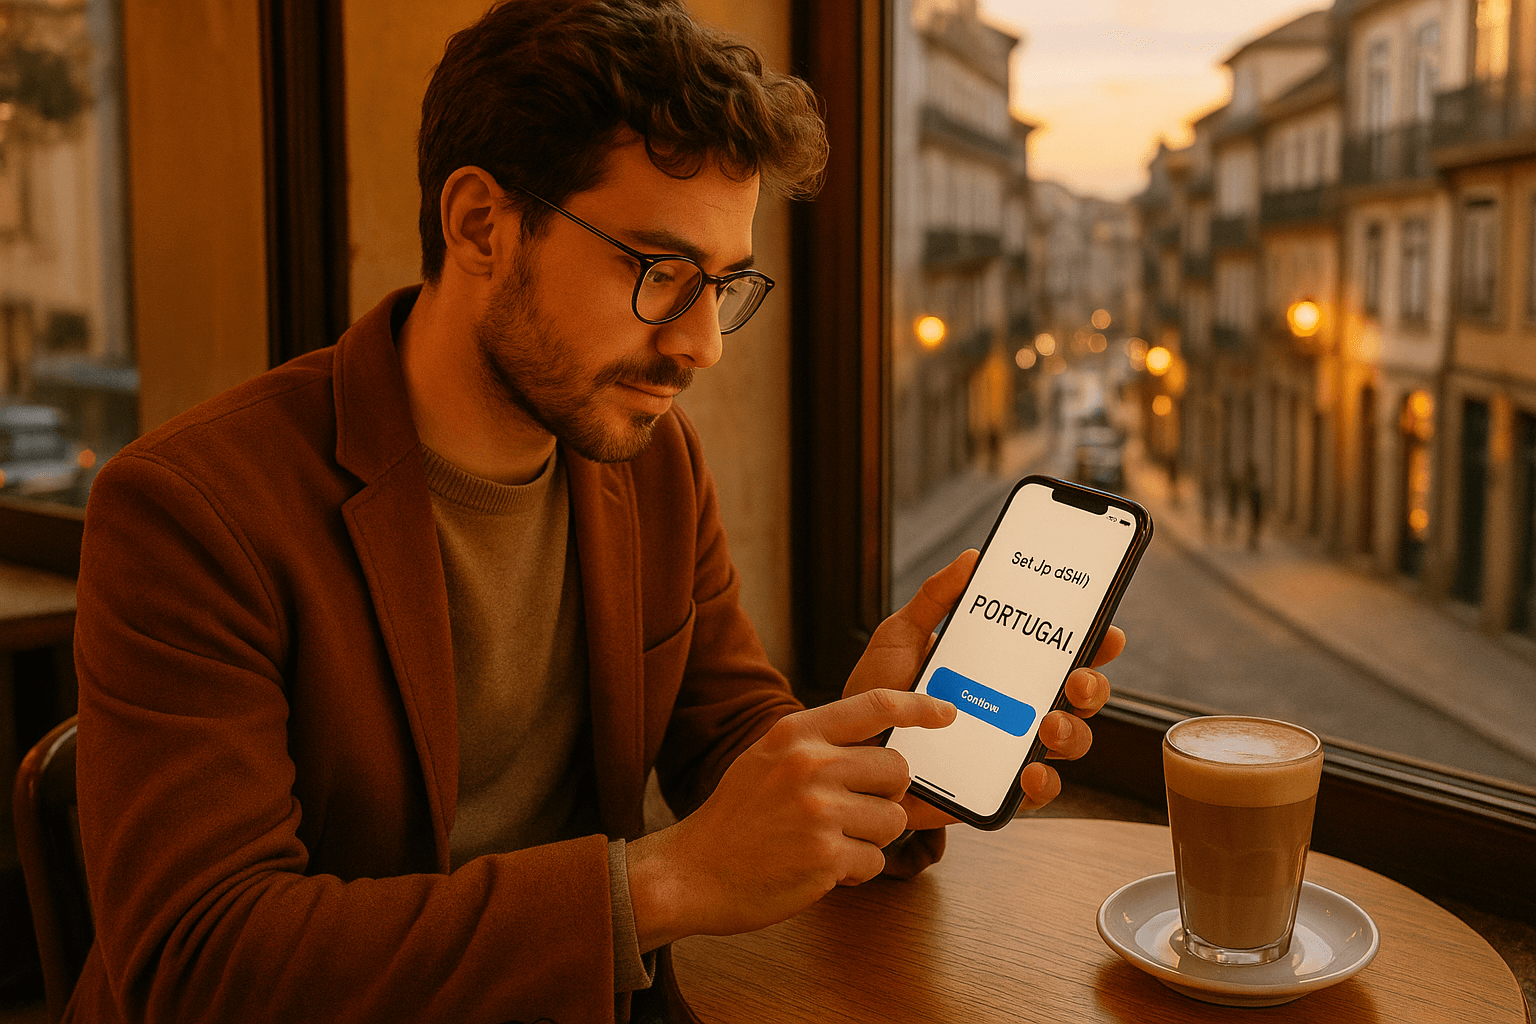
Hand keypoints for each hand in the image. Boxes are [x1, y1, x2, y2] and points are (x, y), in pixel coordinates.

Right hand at [625, 687, 957, 947]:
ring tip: (831, 841)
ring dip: (872, 837)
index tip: (946, 712)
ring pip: (893, 819)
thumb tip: (877, 745)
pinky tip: (821, 866)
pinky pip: (876, 859)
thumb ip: (816, 746)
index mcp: (797, 733)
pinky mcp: (827, 856)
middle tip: (854, 810)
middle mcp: (810, 765)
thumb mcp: (767, 759)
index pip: (875, 705)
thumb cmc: (735, 818)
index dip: (919, 706)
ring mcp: (820, 811)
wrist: (693, 871)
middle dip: (887, 795)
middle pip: (897, 769)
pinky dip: (856, 869)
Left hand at [843, 549, 1125, 839]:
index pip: (1060, 651)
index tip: (1107, 631)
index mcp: (1002, 666)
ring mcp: (1010, 748)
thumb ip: (935, 598)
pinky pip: (1037, 792)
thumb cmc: (878, 690)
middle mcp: (1016, 706)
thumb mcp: (901, 635)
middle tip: (1077, 680)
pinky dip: (1045, 784)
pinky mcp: (995, 788)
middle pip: (1079, 696)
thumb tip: (972, 557)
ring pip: (1069, 742)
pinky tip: (1032, 771)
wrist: (847, 750)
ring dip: (1073, 733)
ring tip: (1049, 724)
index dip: (1093, 641)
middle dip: (1093, 686)